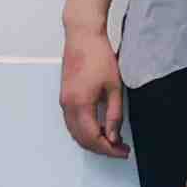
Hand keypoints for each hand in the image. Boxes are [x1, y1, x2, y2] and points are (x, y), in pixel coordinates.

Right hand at [59, 18, 128, 158]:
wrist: (83, 36)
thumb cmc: (97, 55)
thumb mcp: (114, 87)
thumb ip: (114, 115)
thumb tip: (113, 136)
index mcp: (80, 104)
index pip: (93, 138)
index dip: (109, 149)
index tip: (123, 151)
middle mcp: (68, 105)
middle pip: (82, 139)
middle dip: (101, 148)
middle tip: (120, 148)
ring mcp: (64, 101)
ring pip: (75, 133)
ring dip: (92, 140)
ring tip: (112, 140)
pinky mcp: (64, 97)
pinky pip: (72, 123)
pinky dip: (84, 131)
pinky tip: (99, 128)